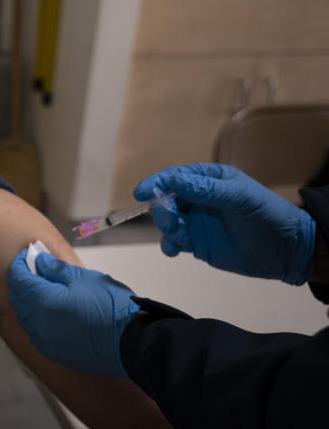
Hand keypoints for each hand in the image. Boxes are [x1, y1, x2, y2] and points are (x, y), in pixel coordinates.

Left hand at [6, 249, 138, 377]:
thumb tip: (41, 262)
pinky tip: (53, 313)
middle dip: (24, 283)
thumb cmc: (112, 309)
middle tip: (37, 271)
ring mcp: (44, 341)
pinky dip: (39, 320)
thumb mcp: (84, 279)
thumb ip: (57, 269)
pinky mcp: (54, 353)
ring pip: (26, 317)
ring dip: (30, 302)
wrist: (132, 344)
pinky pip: (37, 333)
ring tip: (47, 291)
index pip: (18, 279)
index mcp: (42, 301)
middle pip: (18, 298)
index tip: (26, 256)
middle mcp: (37, 324)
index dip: (19, 264)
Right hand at [135, 163, 315, 285]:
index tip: (141, 192)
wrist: (287, 251)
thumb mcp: (240, 197)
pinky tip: (174, 250)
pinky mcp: (197, 243)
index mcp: (210, 180)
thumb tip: (173, 180)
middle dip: (162, 209)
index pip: (175, 177)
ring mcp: (197, 221)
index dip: (156, 182)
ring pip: (168, 222)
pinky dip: (169, 245)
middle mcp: (199, 199)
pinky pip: (174, 241)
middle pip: (166, 200)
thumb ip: (206, 189)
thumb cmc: (268, 216)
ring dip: (166, 228)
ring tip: (179, 238)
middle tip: (170, 219)